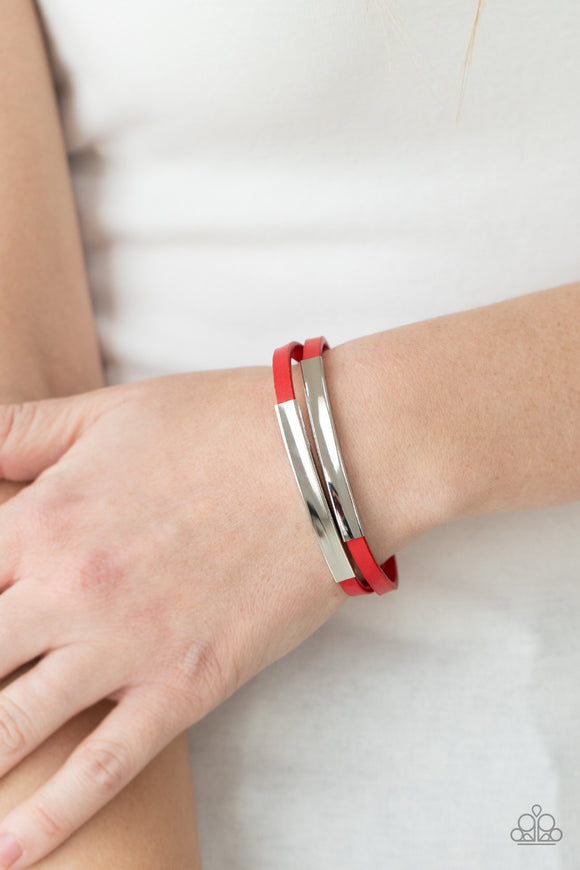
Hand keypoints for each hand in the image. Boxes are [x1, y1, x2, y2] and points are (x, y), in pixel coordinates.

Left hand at [0, 366, 349, 866]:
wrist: (325, 461)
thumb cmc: (220, 425)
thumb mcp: (109, 411)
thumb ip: (20, 430)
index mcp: (43, 519)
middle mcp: (68, 591)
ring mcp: (125, 647)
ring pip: (12, 725)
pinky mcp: (184, 687)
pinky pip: (103, 767)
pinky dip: (50, 818)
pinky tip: (11, 852)